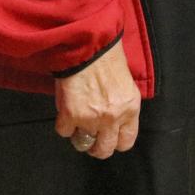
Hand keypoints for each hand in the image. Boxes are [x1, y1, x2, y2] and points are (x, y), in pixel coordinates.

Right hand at [53, 42, 141, 158]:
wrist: (88, 45)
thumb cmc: (108, 57)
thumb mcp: (125, 85)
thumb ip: (121, 105)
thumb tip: (113, 119)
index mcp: (130, 109)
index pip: (126, 141)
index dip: (115, 142)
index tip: (108, 137)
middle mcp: (113, 118)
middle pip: (104, 149)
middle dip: (96, 147)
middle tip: (90, 139)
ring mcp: (91, 119)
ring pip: (83, 143)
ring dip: (78, 136)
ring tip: (77, 125)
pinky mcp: (70, 115)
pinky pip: (64, 131)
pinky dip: (63, 124)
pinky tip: (65, 112)